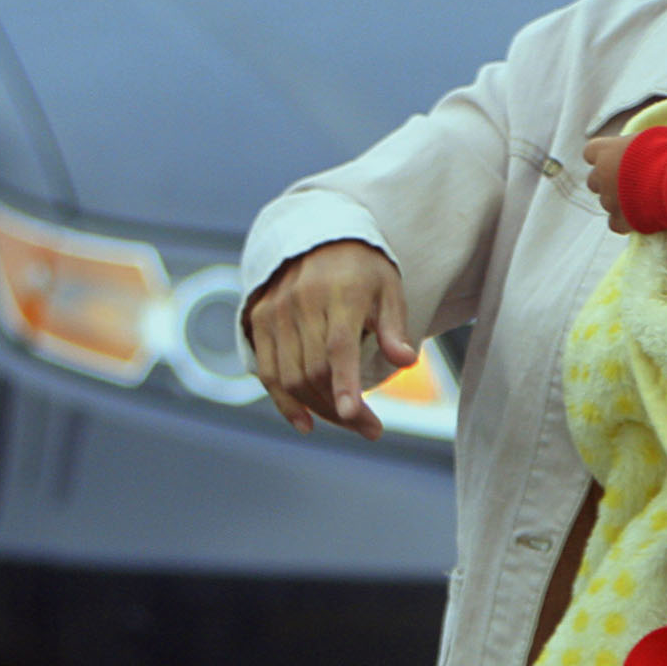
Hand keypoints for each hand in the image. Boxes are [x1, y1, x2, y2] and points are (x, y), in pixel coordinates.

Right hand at [242, 240, 415, 439]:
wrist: (318, 236)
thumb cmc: (363, 269)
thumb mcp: (389, 288)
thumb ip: (394, 326)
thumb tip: (406, 360)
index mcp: (341, 292)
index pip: (339, 345)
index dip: (345, 382)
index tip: (352, 414)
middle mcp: (301, 302)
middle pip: (316, 370)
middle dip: (342, 408)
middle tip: (371, 428)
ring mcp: (276, 312)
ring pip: (292, 377)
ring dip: (319, 409)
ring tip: (349, 422)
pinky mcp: (260, 320)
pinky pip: (268, 371)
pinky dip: (285, 402)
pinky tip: (305, 423)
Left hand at [584, 133, 634, 233]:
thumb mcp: (653, 138)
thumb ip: (637, 146)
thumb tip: (641, 149)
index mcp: (607, 150)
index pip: (590, 152)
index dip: (604, 156)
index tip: (616, 158)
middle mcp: (602, 175)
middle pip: (594, 181)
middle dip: (607, 182)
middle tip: (630, 182)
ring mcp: (609, 200)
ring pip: (606, 202)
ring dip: (619, 202)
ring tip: (644, 199)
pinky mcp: (620, 221)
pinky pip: (615, 223)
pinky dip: (625, 222)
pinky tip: (641, 217)